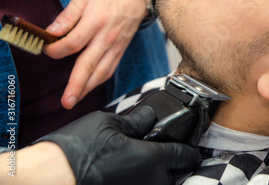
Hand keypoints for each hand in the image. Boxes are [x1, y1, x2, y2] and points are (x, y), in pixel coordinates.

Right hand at [40, 106, 200, 184]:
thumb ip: (138, 121)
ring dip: (157, 175)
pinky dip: (141, 181)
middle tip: (164, 151)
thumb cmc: (79, 148)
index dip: (190, 150)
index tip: (191, 147)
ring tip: (144, 161)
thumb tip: (150, 117)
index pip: (185, 156)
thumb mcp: (112, 123)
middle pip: (174, 175)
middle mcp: (149, 181)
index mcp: (152, 160)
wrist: (50, 177)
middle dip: (173, 165)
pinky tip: (129, 172)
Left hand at [43, 0, 147, 108]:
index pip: (73, 43)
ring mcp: (114, 48)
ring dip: (86, 89)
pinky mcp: (119, 53)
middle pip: (88, 65)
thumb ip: (67, 15)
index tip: (46, 49)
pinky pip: (108, 71)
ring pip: (100, 73)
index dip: (56, 50)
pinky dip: (97, 82)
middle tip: (66, 102)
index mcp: (95, 22)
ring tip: (72, 101)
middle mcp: (106, 38)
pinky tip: (86, 89)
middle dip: (76, 85)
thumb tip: (51, 31)